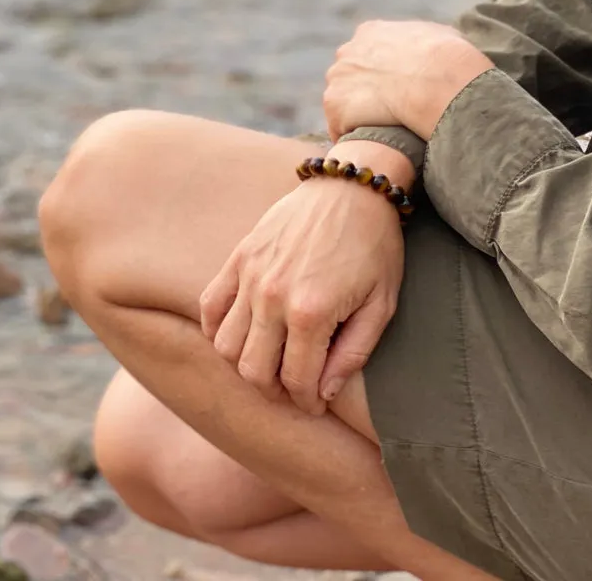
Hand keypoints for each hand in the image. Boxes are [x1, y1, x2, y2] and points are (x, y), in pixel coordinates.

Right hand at [200, 141, 411, 415]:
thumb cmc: (374, 247)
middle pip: (253, 371)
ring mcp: (251, 275)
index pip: (296, 381)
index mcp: (312, 312)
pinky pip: (210, 306)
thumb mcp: (381, 304)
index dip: (306, 402)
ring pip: (226, 345)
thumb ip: (353, 354)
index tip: (314, 403)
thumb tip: (323, 392)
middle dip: (274, 391)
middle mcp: (273, 296)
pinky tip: (240, 334)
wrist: (353, 188)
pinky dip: (216, 329)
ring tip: (270, 361)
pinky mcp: (239, 256)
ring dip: (245, 364)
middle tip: (293, 386)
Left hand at [324, 20, 493, 140]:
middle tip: (387, 113)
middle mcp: (347, 52)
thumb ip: (426, 40)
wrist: (436, 83)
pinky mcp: (334, 107)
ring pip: (342, 103)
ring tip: (381, 133)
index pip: (366, 54)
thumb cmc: (448, 60)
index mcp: (371, 32)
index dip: (379, 73)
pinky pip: (340, 128)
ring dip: (357, 117)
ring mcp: (337, 80)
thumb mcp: (441, 36)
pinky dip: (353, 138)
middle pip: (348, 77)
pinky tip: (372, 145)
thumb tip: (436, 47)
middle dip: (363, 93)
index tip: (393, 89)